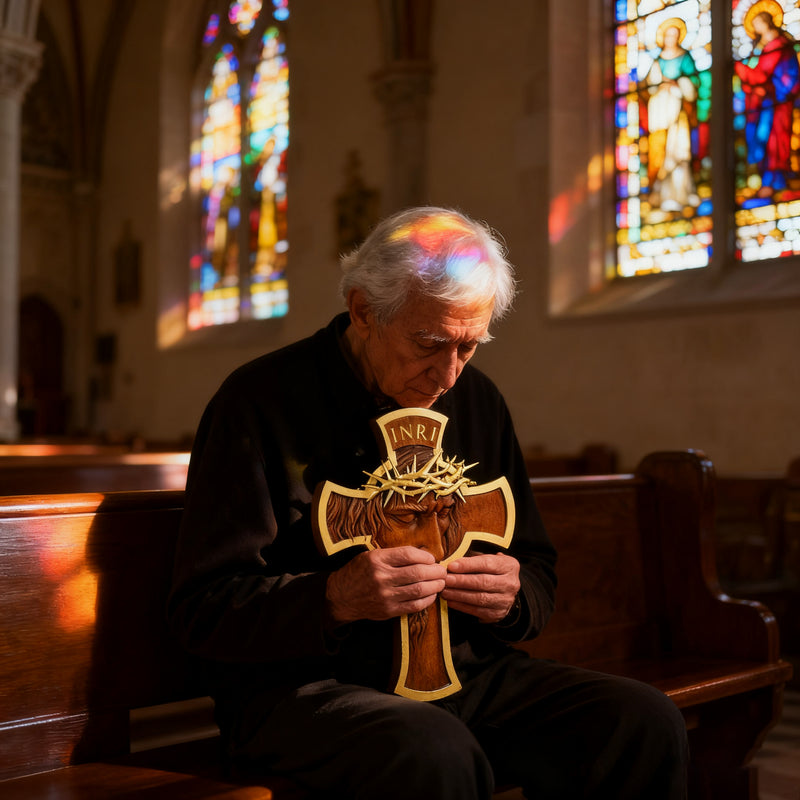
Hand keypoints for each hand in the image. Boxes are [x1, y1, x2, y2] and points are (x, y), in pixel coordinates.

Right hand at [326, 546, 446, 623]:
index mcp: (377, 559)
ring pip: (419, 590)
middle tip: (442, 571)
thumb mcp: (372, 555)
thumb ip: (395, 555)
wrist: (341, 596)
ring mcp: (385, 596)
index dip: (426, 556)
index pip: (409, 555)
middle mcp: (381, 577)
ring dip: (435, 586)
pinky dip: (427, 600)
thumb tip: (424, 555)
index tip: (432, 558)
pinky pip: (414, 606)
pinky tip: (431, 595)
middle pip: (418, 573)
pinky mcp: (388, 611)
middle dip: (436, 572)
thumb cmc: (359, 572)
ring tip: (441, 582)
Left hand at [441, 553, 519, 623]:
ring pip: (480, 598)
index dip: (468, 565)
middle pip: (484, 582)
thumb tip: (452, 565)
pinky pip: (477, 610)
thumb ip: (474, 560)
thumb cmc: (492, 571)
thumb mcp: (489, 560)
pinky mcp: (498, 613)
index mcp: (509, 566)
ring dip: (459, 595)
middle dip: (462, 581)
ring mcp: (505, 600)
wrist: (505, 590)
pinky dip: (462, 606)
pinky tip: (451, 601)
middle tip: (446, 580)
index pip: (487, 564)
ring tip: (445, 591)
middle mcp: (510, 583)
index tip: (452, 566)